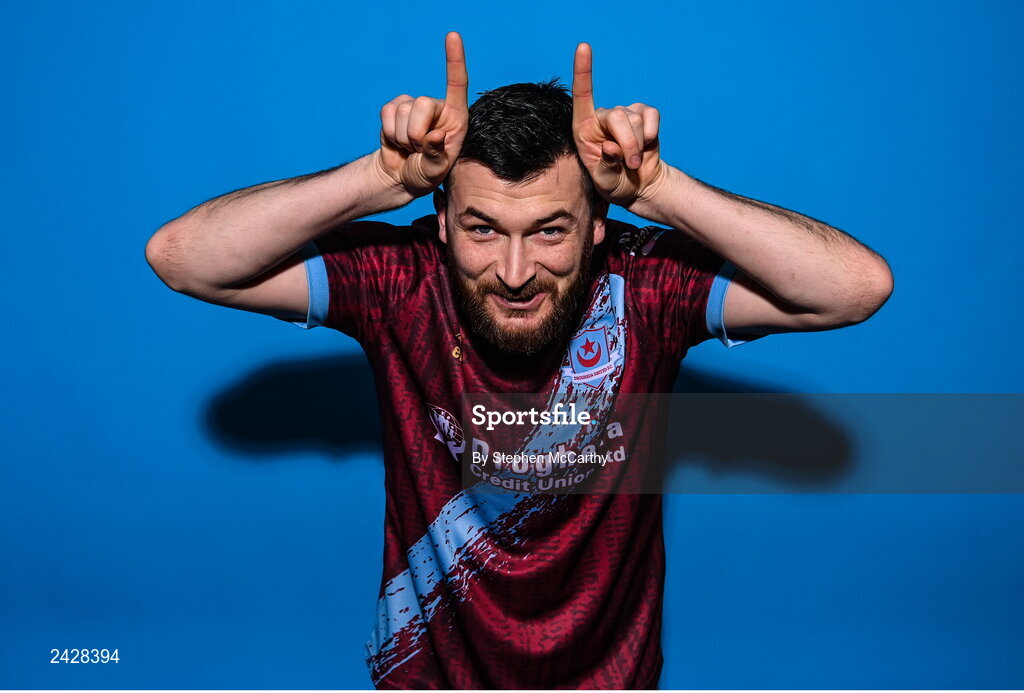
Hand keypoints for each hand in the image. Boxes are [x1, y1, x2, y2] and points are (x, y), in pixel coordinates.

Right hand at [375, 31, 469, 196]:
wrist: (401, 177)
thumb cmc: (425, 174)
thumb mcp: (435, 172)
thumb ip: (436, 155)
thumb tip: (434, 137)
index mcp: (456, 118)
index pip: (457, 84)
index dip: (454, 60)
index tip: (452, 36)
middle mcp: (437, 108)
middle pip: (422, 104)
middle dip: (416, 134)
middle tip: (418, 151)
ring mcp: (415, 107)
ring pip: (403, 112)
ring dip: (402, 138)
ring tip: (409, 148)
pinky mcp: (395, 109)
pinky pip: (386, 114)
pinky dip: (389, 133)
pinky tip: (397, 142)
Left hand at [571, 42, 665, 207]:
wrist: (638, 185)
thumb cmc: (614, 183)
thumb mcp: (604, 182)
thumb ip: (605, 165)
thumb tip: (611, 147)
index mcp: (583, 129)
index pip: (582, 96)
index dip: (583, 71)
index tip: (583, 47)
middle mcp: (601, 117)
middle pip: (617, 117)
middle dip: (628, 144)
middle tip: (631, 165)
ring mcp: (624, 114)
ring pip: (636, 121)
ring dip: (639, 146)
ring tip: (634, 162)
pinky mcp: (643, 114)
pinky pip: (652, 117)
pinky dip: (652, 135)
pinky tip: (646, 145)